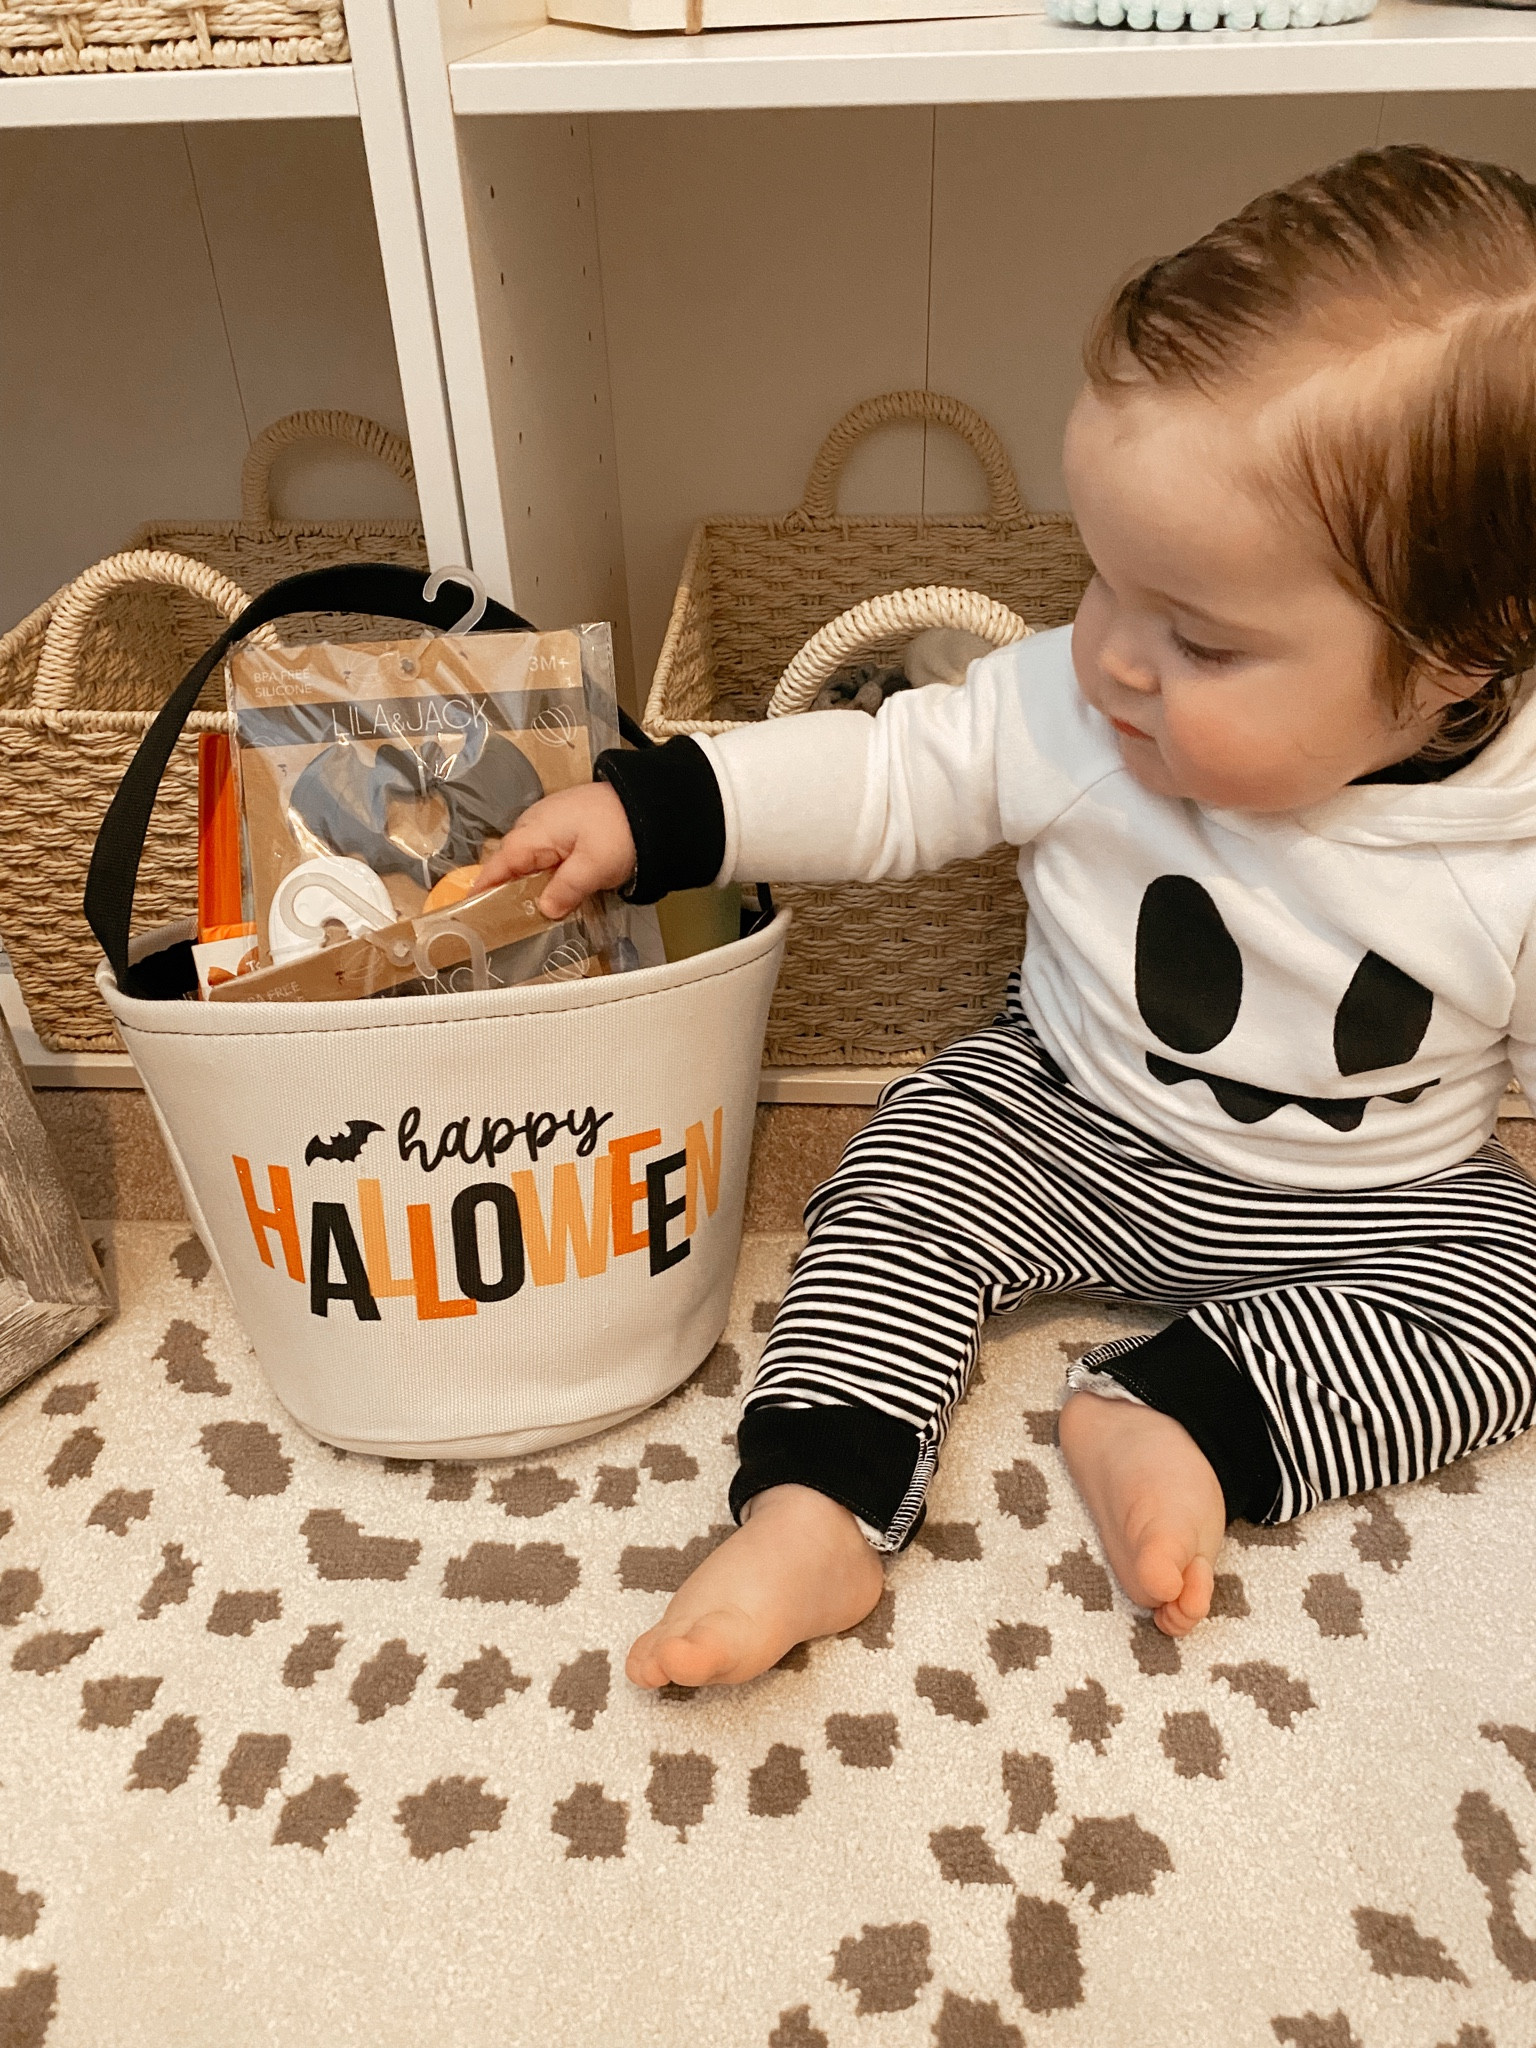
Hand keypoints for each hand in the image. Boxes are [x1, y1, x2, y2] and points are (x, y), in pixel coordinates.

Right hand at [474, 781, 636, 920]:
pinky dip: (543, 872)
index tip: (471, 909)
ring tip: (527, 911)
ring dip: (526, 882)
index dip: (484, 887)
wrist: (651, 803)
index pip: (499, 864)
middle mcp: (534, 824)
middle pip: (511, 862)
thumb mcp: (593, 867)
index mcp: (534, 831)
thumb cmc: (620, 830)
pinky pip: (543, 853)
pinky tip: (552, 889)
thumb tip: (544, 910)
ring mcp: (549, 823)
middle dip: (505, 889)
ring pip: (528, 859)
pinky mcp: (564, 827)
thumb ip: (565, 891)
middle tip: (505, 921)